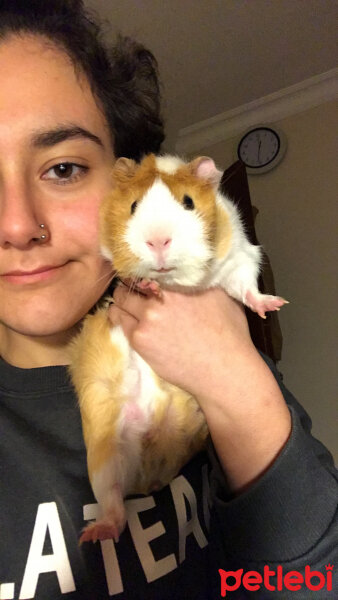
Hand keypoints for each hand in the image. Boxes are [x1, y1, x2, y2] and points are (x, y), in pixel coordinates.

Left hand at [109, 284, 253, 396]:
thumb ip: (201, 280)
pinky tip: (126, 320)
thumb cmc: (229, 334)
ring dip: (120, 304)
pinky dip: (121, 319)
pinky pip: (120, 325)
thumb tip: (192, 272)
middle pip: (127, 288)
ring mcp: (145, 323)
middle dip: (127, 289)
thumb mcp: (220, 295)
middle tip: (130, 292)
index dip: (141, 274)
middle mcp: (157, 302)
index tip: (142, 278)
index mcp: (175, 286)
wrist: (223, 370)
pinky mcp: (140, 342)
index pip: (145, 272)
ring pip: (118, 306)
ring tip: (125, 306)